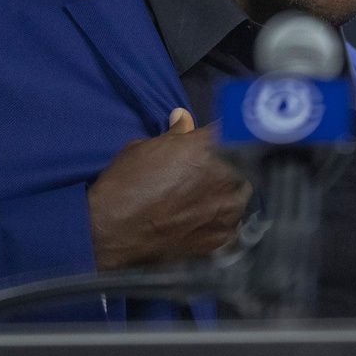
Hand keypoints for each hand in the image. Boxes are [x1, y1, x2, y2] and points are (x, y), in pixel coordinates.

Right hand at [88, 108, 251, 270]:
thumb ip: (174, 134)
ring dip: (229, 192)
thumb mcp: (145, 147)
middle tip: (208, 171)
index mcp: (209, 146)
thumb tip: (183, 118)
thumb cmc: (125, 182)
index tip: (221, 138)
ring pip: (241, 194)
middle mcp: (227, 175)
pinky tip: (207, 218)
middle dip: (228, 163)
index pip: (232, 131)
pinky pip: (233, 223)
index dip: (226, 134)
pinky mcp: (222, 236)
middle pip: (242, 163)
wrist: (113, 229)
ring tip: (208, 196)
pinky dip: (222, 219)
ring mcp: (227, 208)